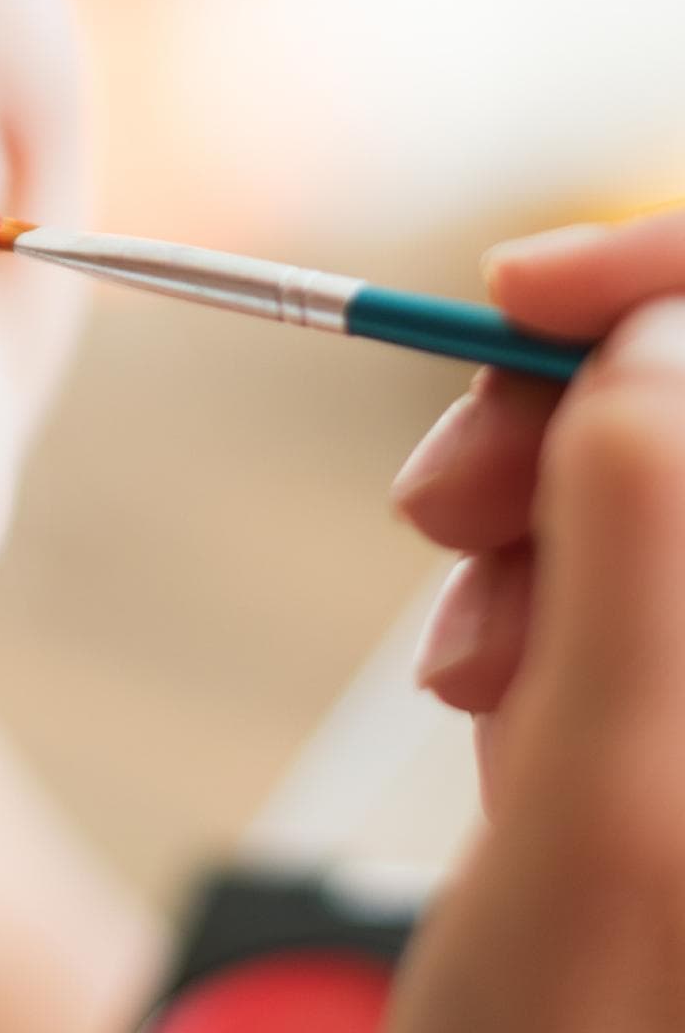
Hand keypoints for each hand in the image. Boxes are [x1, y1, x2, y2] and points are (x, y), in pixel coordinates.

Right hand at [385, 207, 684, 1029]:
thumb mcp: (609, 810)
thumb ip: (653, 532)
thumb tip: (663, 325)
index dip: (676, 280)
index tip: (509, 289)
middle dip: (575, 420)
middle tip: (430, 505)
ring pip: (677, 482)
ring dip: (544, 538)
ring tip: (469, 678)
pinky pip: (646, 574)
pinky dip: (555, 609)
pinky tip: (511, 712)